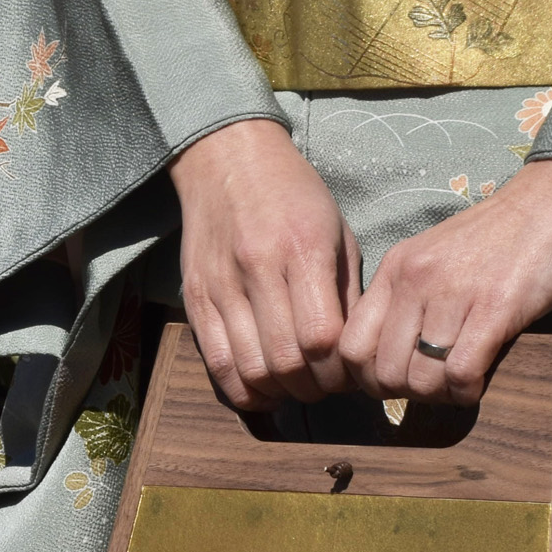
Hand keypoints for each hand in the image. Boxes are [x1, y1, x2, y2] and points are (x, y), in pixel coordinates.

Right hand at [168, 118, 361, 407]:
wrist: (227, 159)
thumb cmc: (294, 195)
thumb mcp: (337, 232)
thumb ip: (347, 294)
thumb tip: (356, 353)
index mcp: (303, 249)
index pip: (322, 338)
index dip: (340, 369)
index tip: (350, 371)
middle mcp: (258, 268)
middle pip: (287, 362)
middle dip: (314, 387)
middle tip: (326, 384)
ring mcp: (221, 286)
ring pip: (251, 370)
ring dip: (281, 393)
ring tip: (297, 386)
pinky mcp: (196, 298)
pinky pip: (217, 364)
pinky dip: (243, 390)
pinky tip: (264, 388)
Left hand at [340, 158, 551, 404]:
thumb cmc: (503, 236)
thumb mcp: (437, 257)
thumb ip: (409, 298)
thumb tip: (390, 357)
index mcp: (395, 268)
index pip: (349, 345)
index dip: (367, 378)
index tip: (397, 381)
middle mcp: (415, 280)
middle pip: (381, 372)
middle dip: (406, 393)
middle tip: (434, 387)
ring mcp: (453, 293)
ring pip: (420, 380)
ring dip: (440, 396)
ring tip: (460, 383)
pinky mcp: (496, 308)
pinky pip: (461, 374)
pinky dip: (468, 392)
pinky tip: (481, 381)